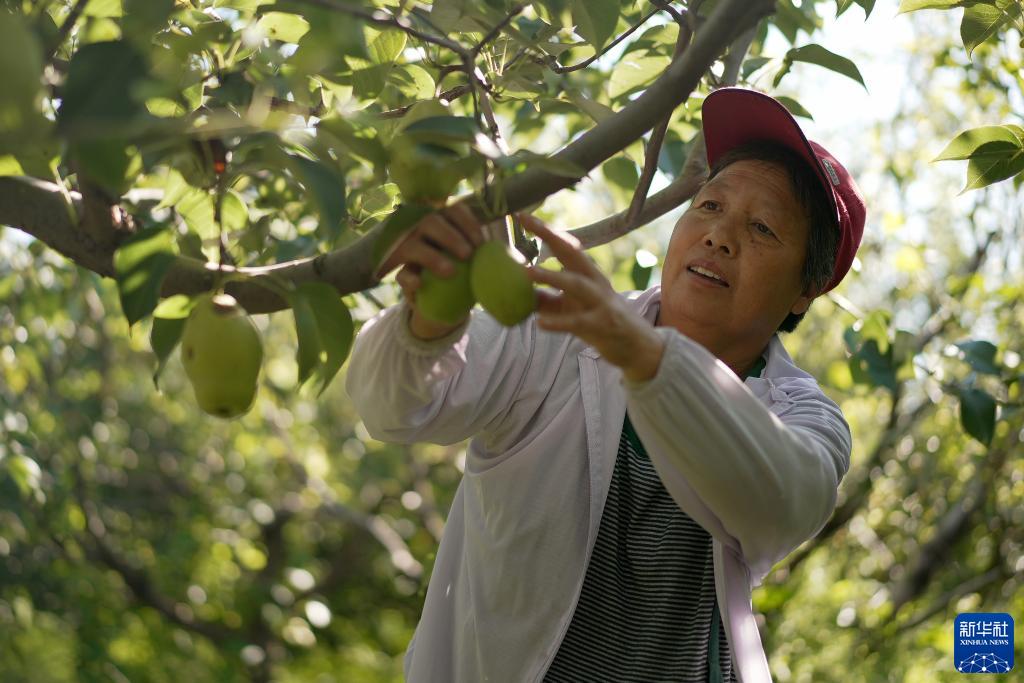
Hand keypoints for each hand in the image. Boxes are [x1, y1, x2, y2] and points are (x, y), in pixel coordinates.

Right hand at [377, 204, 486, 338]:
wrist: (441, 300)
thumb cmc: (464, 271)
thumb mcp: (475, 261)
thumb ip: (490, 257)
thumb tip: (520, 261)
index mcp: (444, 221)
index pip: (453, 210)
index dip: (467, 223)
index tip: (481, 243)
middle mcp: (422, 229)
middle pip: (431, 221)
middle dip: (451, 236)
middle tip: (468, 254)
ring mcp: (408, 249)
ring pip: (413, 245)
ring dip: (433, 256)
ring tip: (451, 271)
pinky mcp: (400, 272)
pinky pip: (401, 273)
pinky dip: (410, 278)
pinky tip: (420, 285)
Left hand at [520, 214, 663, 381]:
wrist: (637, 346)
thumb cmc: (599, 321)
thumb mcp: (571, 306)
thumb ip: (545, 298)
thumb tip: (515, 292)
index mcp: (587, 273)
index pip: (565, 245)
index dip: (545, 230)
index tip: (522, 216)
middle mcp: (594, 281)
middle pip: (572, 253)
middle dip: (550, 236)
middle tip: (526, 223)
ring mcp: (599, 301)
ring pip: (576, 284)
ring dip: (552, 276)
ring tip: (528, 272)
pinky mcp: (601, 324)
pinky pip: (577, 322)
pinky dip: (558, 322)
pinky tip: (539, 323)